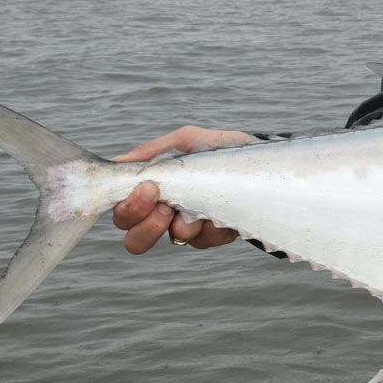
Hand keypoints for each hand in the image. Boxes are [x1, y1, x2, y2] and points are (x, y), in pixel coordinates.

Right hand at [113, 127, 253, 253]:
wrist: (261, 161)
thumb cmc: (219, 149)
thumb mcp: (187, 141)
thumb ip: (154, 150)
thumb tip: (121, 160)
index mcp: (152, 192)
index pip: (123, 212)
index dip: (126, 208)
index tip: (147, 188)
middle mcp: (164, 213)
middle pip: (134, 238)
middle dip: (145, 223)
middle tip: (163, 205)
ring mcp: (188, 227)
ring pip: (170, 240)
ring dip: (180, 225)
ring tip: (196, 209)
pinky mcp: (212, 236)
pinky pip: (203, 241)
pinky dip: (210, 227)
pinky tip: (218, 213)